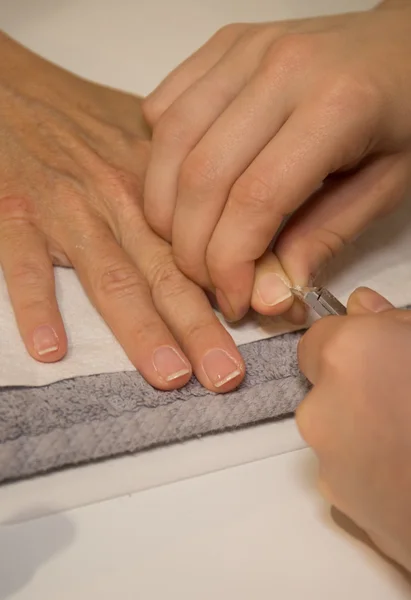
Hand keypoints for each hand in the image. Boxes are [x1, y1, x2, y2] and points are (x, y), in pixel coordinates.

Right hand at [0, 33, 244, 391]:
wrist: (14, 93)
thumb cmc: (85, 121)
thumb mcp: (150, 144)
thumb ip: (196, 192)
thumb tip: (252, 236)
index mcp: (160, 181)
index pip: (207, 240)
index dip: (238, 284)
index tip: (271, 323)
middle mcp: (121, 195)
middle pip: (167, 270)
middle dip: (200, 326)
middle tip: (227, 375)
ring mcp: (67, 205)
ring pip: (111, 275)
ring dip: (141, 329)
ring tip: (170, 374)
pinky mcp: (14, 212)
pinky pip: (24, 264)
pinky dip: (36, 304)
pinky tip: (51, 348)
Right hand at [143, 0, 410, 321]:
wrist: (404, 46)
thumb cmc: (404, 116)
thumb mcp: (384, 188)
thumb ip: (322, 240)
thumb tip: (265, 297)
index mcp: (338, 105)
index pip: (255, 199)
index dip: (230, 262)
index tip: (234, 299)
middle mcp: (282, 67)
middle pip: (202, 174)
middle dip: (191, 246)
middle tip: (207, 280)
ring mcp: (246, 48)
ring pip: (170, 139)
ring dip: (165, 207)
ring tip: (187, 243)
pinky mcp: (224, 45)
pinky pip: (166, 106)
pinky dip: (161, 157)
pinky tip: (184, 187)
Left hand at [297, 287, 410, 570]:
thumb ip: (393, 320)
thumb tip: (363, 305)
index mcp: (348, 356)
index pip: (319, 337)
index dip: (350, 342)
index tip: (380, 352)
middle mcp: (321, 408)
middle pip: (326, 386)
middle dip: (357, 386)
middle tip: (405, 396)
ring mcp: (328, 464)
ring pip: (336, 430)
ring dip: (364, 428)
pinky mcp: (342, 508)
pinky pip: (348, 471)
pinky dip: (370, 468)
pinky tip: (408, 473)